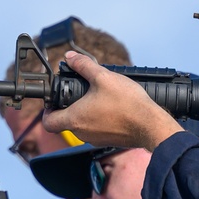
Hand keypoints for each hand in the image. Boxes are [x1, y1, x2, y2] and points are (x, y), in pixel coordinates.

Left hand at [42, 52, 182, 150]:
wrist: (151, 125)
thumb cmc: (127, 104)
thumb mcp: (103, 77)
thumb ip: (84, 66)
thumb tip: (70, 57)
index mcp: (75, 119)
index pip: (48, 122)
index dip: (47, 110)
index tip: (54, 101)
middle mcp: (83, 133)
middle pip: (66, 122)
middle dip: (70, 107)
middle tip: (80, 93)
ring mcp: (96, 139)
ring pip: (83, 126)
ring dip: (87, 113)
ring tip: (100, 98)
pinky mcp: (110, 141)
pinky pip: (98, 130)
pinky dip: (101, 120)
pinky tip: (114, 108)